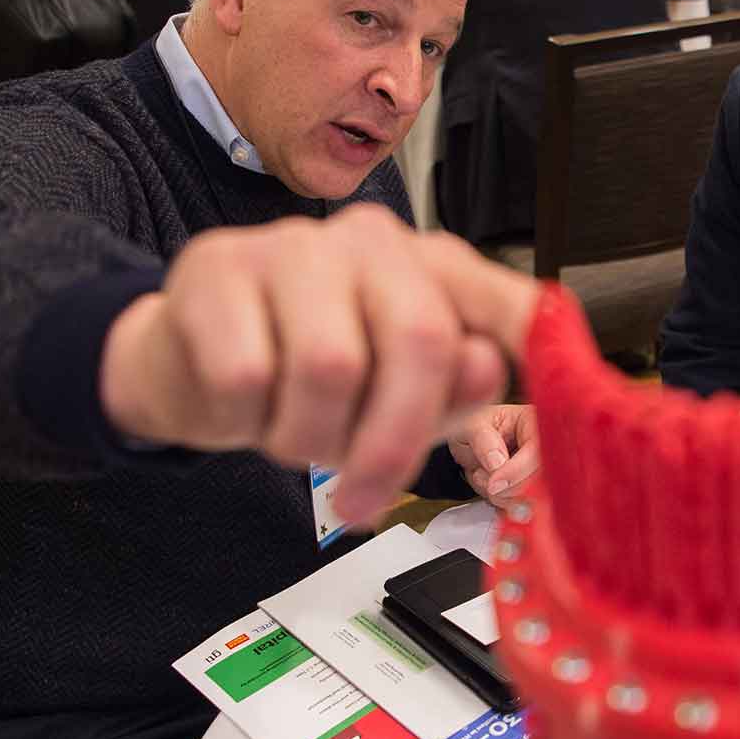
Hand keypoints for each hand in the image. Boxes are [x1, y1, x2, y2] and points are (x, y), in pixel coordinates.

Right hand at [98, 205, 538, 523]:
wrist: (184, 365)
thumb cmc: (306, 383)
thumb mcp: (391, 401)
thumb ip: (451, 392)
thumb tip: (484, 369)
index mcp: (430, 270)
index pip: (500, 297)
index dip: (530, 336)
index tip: (556, 381)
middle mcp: (371, 240)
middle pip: (421, 339)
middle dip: (393, 440)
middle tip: (362, 498)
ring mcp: (291, 243)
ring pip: (330, 365)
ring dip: (307, 438)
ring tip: (289, 435)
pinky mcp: (215, 266)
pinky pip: (246, 376)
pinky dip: (242, 423)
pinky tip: (238, 409)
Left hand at [447, 405, 538, 510]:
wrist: (465, 442)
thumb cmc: (472, 428)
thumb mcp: (470, 427)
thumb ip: (483, 441)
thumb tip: (498, 462)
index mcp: (534, 423)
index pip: (539, 452)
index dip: (517, 471)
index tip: (493, 482)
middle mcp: (543, 447)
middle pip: (540, 480)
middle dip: (508, 488)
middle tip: (482, 478)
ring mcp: (539, 470)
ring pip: (533, 498)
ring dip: (502, 496)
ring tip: (482, 477)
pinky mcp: (532, 490)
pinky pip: (523, 507)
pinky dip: (502, 503)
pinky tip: (490, 488)